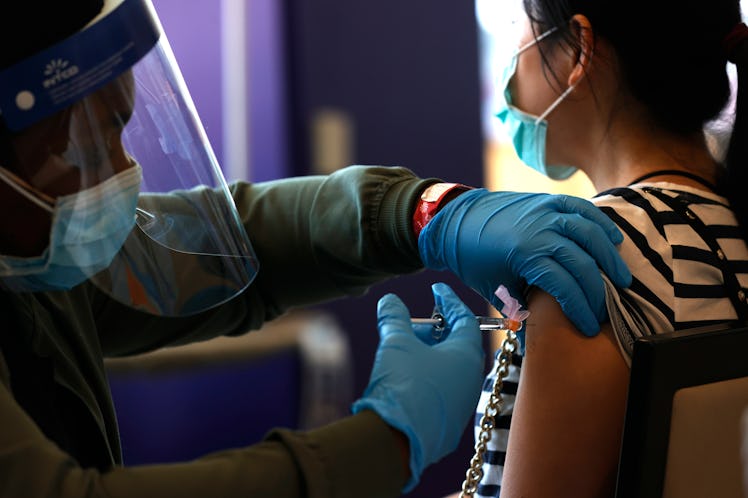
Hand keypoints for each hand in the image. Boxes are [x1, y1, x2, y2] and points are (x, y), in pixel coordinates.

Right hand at [352, 283, 483, 491]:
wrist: (394, 441)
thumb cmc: (402, 387)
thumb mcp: (396, 344)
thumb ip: (394, 318)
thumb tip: (389, 300)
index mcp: (466, 357)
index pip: (465, 320)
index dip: (449, 301)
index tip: (437, 290)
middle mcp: (470, 381)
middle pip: (458, 345)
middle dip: (436, 330)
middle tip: (414, 322)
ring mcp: (461, 405)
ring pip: (450, 369)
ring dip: (431, 354)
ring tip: (406, 348)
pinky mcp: (448, 424)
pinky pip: (442, 391)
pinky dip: (428, 376)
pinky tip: (408, 376)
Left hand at [418, 189, 631, 335]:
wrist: (455, 221)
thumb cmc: (474, 259)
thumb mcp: (494, 290)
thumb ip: (521, 311)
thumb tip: (539, 340)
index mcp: (525, 255)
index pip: (566, 287)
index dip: (581, 310)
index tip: (590, 327)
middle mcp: (540, 231)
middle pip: (583, 264)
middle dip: (599, 291)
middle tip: (606, 310)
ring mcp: (546, 211)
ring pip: (591, 234)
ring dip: (610, 258)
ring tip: (621, 280)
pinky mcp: (547, 199)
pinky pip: (583, 209)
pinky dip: (601, 224)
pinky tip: (614, 240)